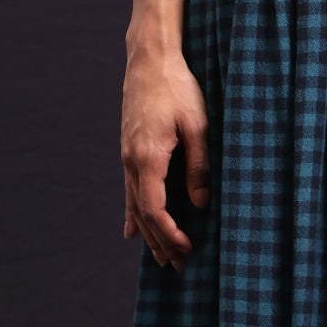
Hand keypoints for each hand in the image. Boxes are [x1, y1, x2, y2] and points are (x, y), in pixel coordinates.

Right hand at [121, 0, 209, 270]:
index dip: (169, 233)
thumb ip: (198, 166)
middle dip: (161, 242)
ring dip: (148, 233)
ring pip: (134, 205)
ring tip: (160, 259)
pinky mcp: (128, 149)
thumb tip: (199, 203)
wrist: (150, 59)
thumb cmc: (178, 88)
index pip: (154, 209)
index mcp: (148, 157)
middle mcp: (131, 160)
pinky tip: (131, 232)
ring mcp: (126, 156)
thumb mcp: (197, 125)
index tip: (187, 248)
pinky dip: (132, 214)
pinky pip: (128, 190)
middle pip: (143, 214)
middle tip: (178, 267)